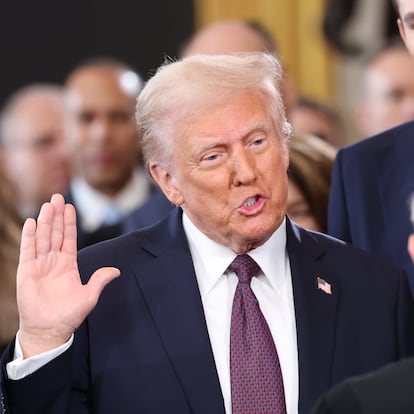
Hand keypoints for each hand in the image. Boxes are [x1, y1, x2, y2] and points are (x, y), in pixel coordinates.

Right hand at [17, 194, 119, 357]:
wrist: (50, 330)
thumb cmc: (69, 315)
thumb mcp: (89, 295)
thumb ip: (100, 280)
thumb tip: (116, 271)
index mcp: (68, 265)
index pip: (69, 238)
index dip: (69, 223)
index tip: (70, 207)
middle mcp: (53, 261)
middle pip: (54, 233)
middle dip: (56, 216)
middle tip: (57, 197)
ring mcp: (39, 265)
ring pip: (42, 238)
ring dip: (45, 221)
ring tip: (48, 205)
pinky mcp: (26, 272)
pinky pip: (28, 251)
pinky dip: (29, 237)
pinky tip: (31, 223)